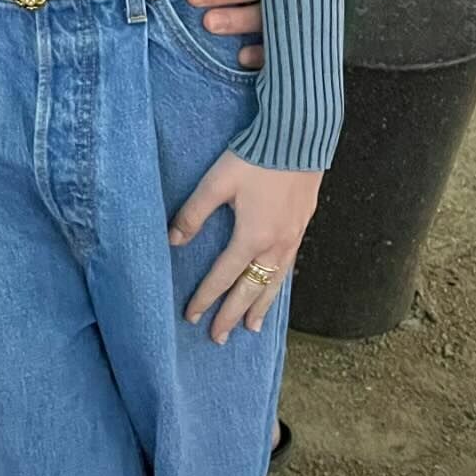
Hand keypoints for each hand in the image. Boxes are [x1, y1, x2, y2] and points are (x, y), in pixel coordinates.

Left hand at [168, 153, 320, 342]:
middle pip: (251, 289)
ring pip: (274, 283)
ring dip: (260, 307)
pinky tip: (274, 289)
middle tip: (219, 337)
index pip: (223, 276)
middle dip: (233, 314)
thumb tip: (173, 241)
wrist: (298, 138)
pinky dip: (278, 286)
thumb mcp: (216, 183)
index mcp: (252, 237)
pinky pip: (287, 268)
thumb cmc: (254, 158)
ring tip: (251, 328)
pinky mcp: (302, 227)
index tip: (192, 317)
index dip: (206, 297)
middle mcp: (275, 245)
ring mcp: (293, 238)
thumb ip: (193, 213)